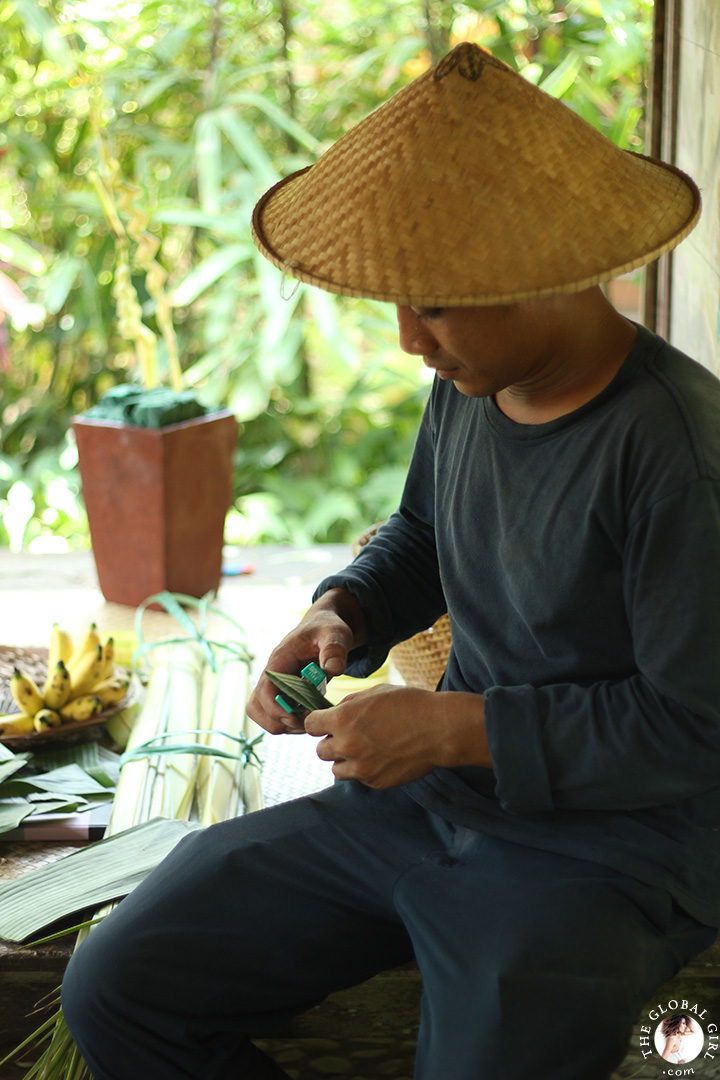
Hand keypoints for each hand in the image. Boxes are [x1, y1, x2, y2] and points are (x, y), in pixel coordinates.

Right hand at [246, 589, 364, 734]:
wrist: (323, 627)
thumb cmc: (327, 628)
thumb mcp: (335, 634)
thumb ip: (334, 649)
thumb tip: (333, 669)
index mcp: (280, 660)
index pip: (264, 691)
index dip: (276, 710)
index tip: (298, 718)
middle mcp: (271, 675)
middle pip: (255, 708)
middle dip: (279, 722)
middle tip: (307, 722)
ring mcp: (274, 685)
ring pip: (263, 715)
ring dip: (284, 726)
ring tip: (311, 721)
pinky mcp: (282, 693)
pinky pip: (275, 715)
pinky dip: (290, 723)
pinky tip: (311, 717)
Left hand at [304, 684, 490, 787]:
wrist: (439, 729)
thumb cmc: (409, 705)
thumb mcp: (374, 693)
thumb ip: (349, 704)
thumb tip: (334, 712)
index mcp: (343, 720)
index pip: (310, 725)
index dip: (319, 722)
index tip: (327, 722)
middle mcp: (347, 746)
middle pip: (320, 750)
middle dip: (332, 742)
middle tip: (350, 736)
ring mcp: (361, 768)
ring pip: (336, 770)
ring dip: (345, 760)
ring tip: (364, 750)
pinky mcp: (376, 782)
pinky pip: (359, 779)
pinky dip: (365, 770)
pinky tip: (382, 757)